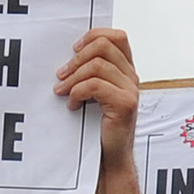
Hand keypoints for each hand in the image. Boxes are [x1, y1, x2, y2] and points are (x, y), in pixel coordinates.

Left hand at [57, 27, 142, 157]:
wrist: (110, 156)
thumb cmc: (99, 127)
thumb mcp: (93, 95)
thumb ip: (89, 75)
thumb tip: (67, 61)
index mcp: (125, 70)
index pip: (116, 36)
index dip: (93, 36)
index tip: (74, 49)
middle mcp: (131, 77)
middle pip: (105, 45)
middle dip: (77, 58)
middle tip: (61, 75)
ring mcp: (130, 89)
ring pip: (97, 65)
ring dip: (73, 78)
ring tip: (62, 91)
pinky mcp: (125, 103)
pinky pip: (95, 85)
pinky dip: (77, 93)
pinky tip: (73, 105)